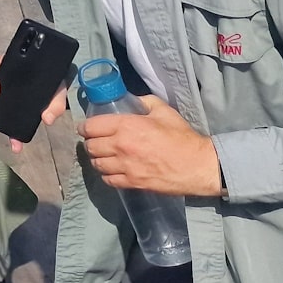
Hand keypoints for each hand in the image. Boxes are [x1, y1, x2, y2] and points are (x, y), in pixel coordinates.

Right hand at [0, 54, 66, 152]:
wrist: (58, 81)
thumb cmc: (53, 79)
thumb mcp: (57, 86)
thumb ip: (56, 101)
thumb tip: (47, 119)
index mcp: (9, 66)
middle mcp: (0, 78)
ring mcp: (0, 92)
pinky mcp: (5, 105)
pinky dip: (3, 131)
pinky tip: (13, 144)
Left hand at [80, 96, 222, 195]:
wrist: (197, 165)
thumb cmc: (181, 136)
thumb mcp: (163, 111)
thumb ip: (144, 102)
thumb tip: (132, 100)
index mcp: (126, 126)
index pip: (91, 127)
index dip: (84, 127)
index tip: (85, 128)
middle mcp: (121, 146)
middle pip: (91, 146)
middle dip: (90, 143)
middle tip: (95, 141)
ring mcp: (125, 167)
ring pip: (97, 164)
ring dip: (97, 159)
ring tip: (102, 156)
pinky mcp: (132, 183)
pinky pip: (108, 180)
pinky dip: (106, 175)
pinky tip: (111, 170)